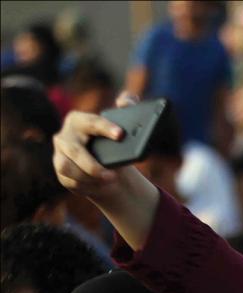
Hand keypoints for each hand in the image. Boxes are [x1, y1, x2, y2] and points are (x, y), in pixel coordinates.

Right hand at [52, 92, 158, 250]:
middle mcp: (64, 136)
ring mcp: (59, 155)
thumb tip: (126, 100)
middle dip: (93, 165)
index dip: (106, 128)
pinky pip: (70, 181)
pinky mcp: (60, 172)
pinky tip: (100, 186)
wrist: (110, 167)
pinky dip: (87, 186)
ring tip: (109, 180)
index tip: (121, 135)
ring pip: (68, 168)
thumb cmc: (115, 144)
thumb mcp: (122, 126)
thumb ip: (126, 106)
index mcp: (78, 120)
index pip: (91, 123)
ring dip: (89, 177)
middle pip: (75, 150)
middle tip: (113, 175)